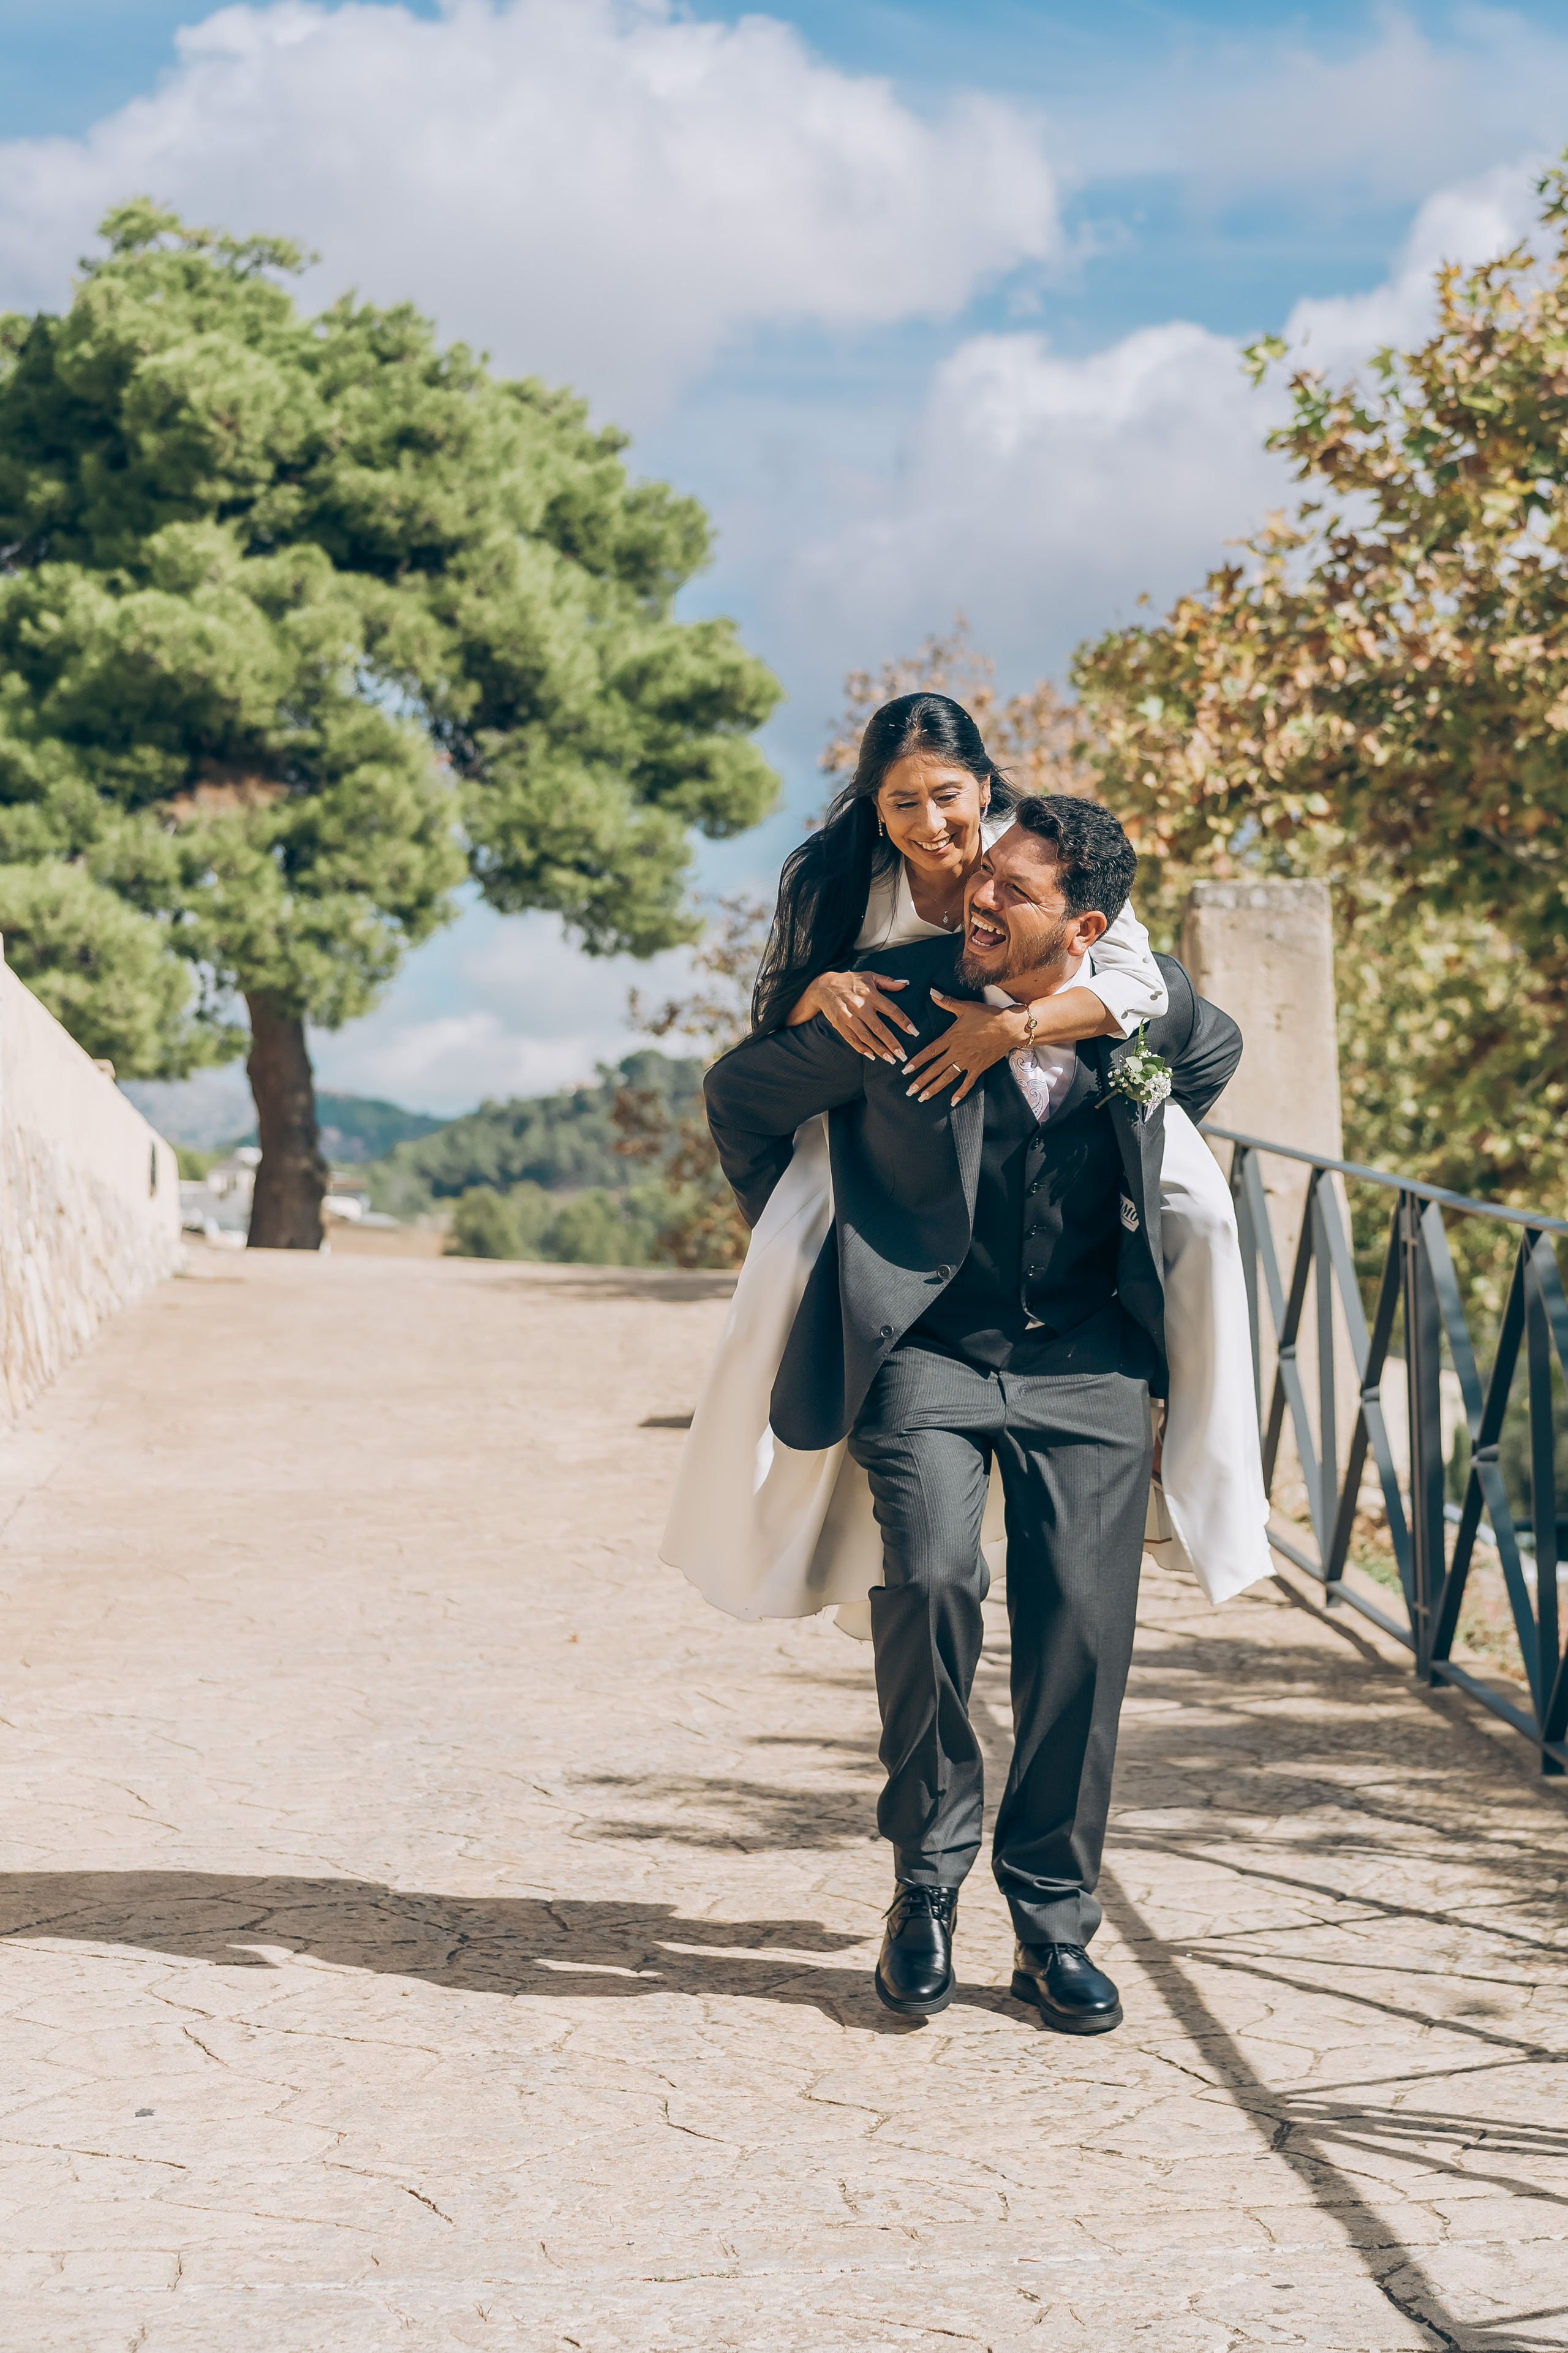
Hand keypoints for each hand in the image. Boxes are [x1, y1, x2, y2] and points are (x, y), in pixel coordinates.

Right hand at [791, 969, 918, 1060]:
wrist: (823, 986)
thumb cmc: (850, 981)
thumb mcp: (869, 976)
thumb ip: (887, 981)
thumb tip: (905, 984)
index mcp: (870, 994)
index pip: (890, 1009)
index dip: (903, 1021)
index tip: (914, 1032)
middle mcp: (859, 1006)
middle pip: (878, 1027)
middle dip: (892, 1043)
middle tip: (903, 1054)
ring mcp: (848, 1016)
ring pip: (865, 1036)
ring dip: (879, 1049)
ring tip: (890, 1059)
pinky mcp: (839, 1024)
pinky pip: (852, 1039)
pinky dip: (861, 1048)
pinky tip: (872, 1056)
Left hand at [902, 991, 1024, 1103]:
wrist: (1009, 1028)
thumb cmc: (988, 1016)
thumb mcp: (965, 1007)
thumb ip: (946, 1002)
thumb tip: (931, 992)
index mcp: (951, 1038)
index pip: (929, 1051)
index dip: (916, 1061)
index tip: (905, 1070)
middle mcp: (957, 1052)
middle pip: (935, 1069)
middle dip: (921, 1081)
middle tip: (909, 1091)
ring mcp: (968, 1062)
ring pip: (947, 1078)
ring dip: (934, 1089)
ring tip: (922, 1098)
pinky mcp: (979, 1068)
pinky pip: (968, 1083)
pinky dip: (960, 1093)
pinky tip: (952, 1102)